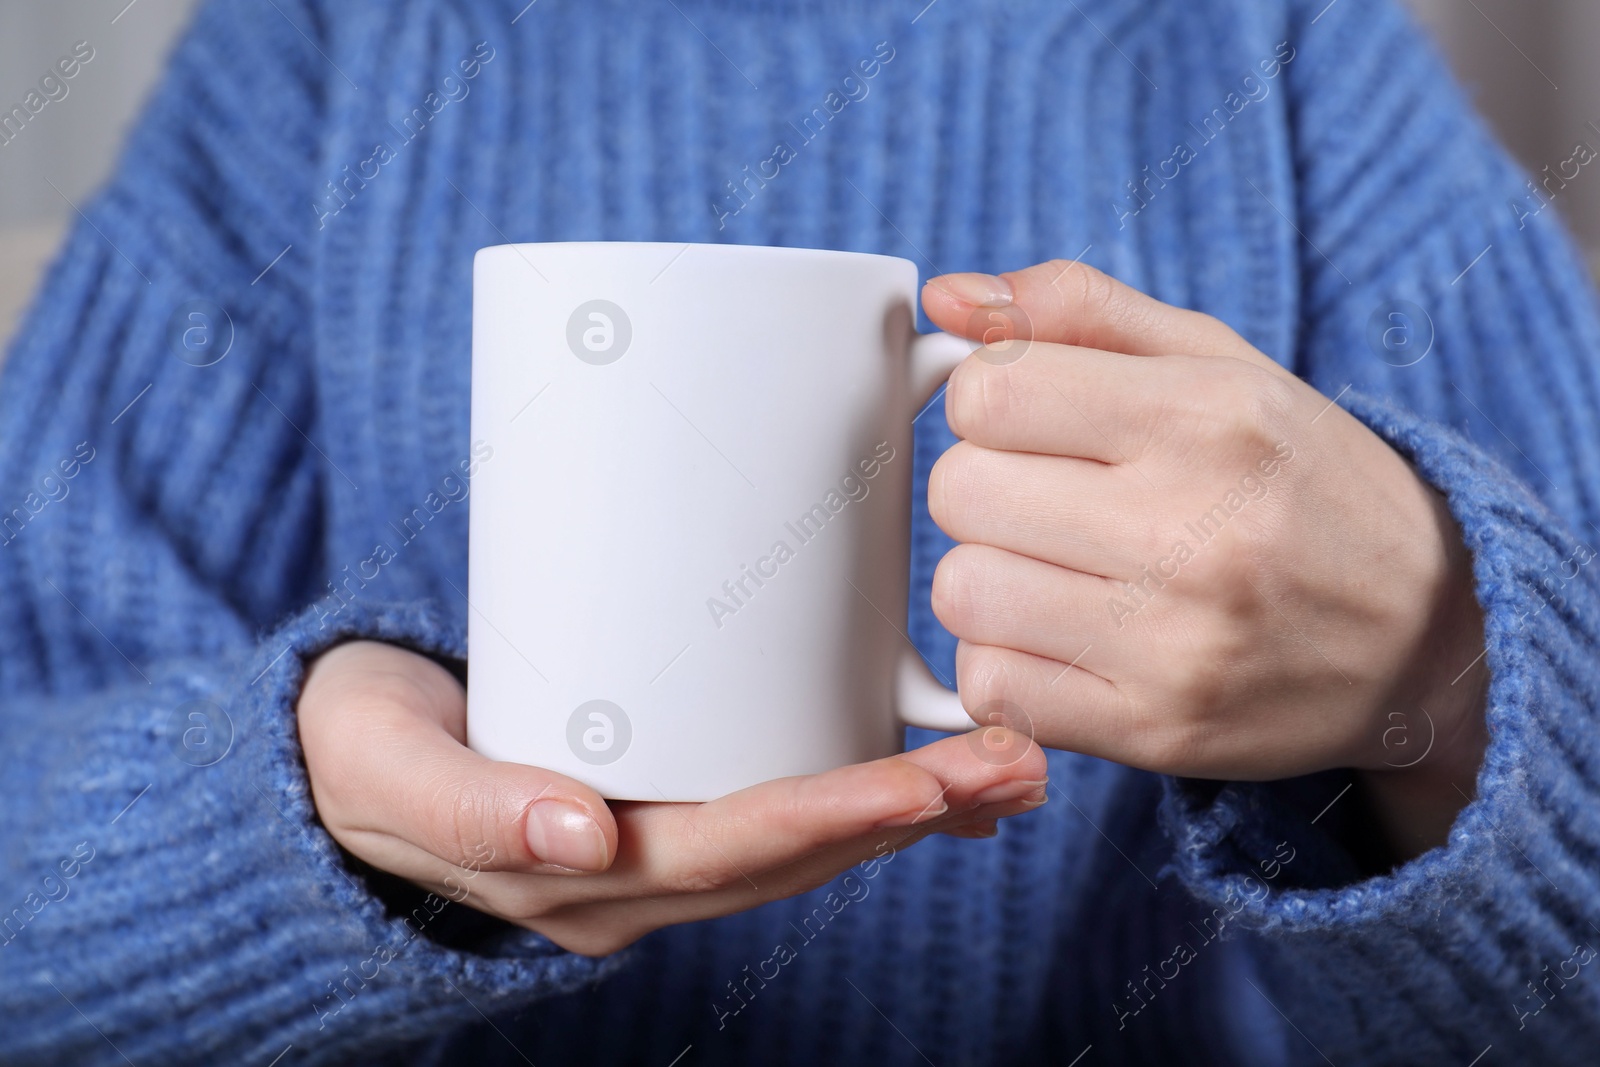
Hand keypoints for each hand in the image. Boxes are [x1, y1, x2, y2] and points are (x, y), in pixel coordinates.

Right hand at [296, 641, 1047, 955]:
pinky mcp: (662, 811)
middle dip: (911, 814)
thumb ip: (472, 810)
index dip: (831, 817)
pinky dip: (861, 799)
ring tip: (1010, 768)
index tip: (926, 780)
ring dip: (910, 811)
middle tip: (1015, 765)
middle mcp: (633, 880)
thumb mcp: (385, 768)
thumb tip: (582, 835)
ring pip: (804, 845)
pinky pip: (779, 820)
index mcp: (579, 878)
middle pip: (795, 854)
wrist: (338, 759)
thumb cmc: (357, 752)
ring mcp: (653, 854)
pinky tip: (936, 779)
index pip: (729, 852)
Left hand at [919, 261, 1488, 857]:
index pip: (988, 392)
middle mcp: (1196, 532)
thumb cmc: (1302, 482)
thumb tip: (946, 297)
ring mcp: (1174, 644)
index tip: (1031, 419)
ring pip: (962, 593)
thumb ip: (1079, 311)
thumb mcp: (1220, 364)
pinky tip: (1062, 639)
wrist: (1430, 636)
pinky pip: (989, 687)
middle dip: (984, 487)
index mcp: (1211, 417)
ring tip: (1056, 572)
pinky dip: (1004, 661)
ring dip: (988, 578)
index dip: (987, 401)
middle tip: (1048, 499)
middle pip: (960, 492)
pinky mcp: (1154, 731)